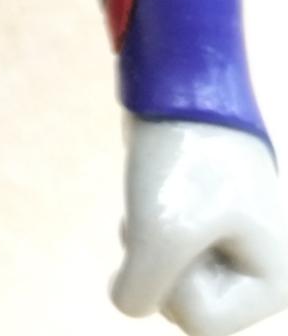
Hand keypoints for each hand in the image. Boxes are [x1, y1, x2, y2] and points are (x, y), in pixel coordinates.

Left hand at [113, 117, 287, 335]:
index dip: (172, 278)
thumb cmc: (184, 163)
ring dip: (145, 244)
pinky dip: (143, 230)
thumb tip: (131, 302)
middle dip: (156, 261)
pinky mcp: (202, 228)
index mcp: (275, 285)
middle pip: (180, 306)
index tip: (182, 225)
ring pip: (163, 280)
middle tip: (167, 208)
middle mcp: (261, 274)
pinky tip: (150, 198)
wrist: (182, 91)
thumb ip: (141, 291)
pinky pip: (157, 255)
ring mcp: (231, 252)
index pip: (200, 323)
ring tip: (160, 198)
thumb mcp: (157, 236)